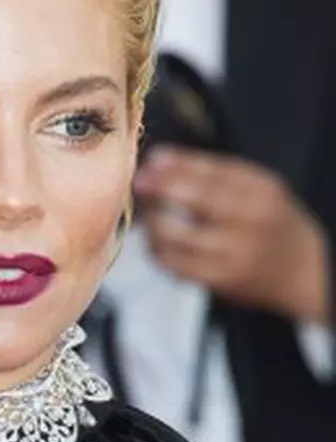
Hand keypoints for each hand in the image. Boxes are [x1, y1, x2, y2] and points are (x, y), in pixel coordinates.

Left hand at [134, 147, 330, 323]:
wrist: (302, 271)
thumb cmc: (272, 223)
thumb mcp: (258, 189)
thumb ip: (214, 173)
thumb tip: (160, 160)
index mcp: (261, 192)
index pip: (211, 172)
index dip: (175, 165)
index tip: (151, 160)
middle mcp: (250, 222)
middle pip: (194, 199)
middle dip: (159, 189)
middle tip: (138, 184)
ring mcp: (234, 255)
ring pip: (177, 236)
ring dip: (152, 222)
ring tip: (148, 215)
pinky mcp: (219, 281)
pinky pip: (174, 265)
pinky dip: (157, 251)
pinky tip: (157, 242)